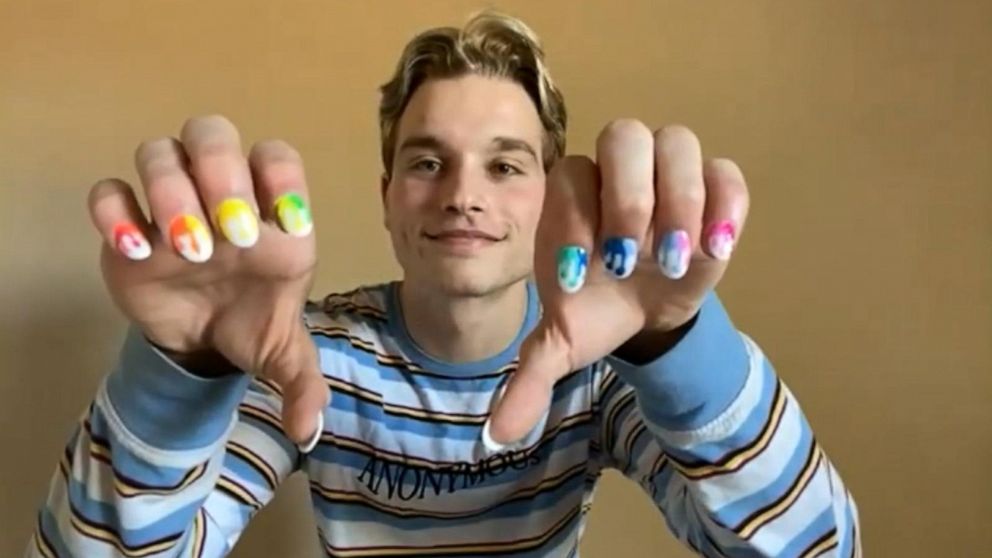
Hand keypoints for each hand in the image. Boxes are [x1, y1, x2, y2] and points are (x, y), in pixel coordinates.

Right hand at [87, 115, 326, 443]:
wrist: (202, 339)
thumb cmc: (251, 325)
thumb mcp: (283, 354)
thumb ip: (302, 384)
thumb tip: (306, 432)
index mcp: (272, 211)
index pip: (277, 157)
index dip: (283, 178)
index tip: (290, 225)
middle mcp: (221, 193)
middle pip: (213, 135)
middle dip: (223, 173)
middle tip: (235, 235)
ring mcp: (171, 203)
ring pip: (160, 153)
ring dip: (173, 191)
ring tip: (190, 249)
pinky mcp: (126, 224)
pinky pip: (108, 191)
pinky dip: (114, 212)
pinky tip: (135, 251)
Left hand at [487, 121, 749, 444]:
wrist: (646, 311)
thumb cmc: (597, 311)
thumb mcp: (564, 345)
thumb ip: (529, 378)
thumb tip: (495, 438)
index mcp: (570, 201)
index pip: (568, 178)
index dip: (573, 221)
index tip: (579, 281)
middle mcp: (615, 175)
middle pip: (623, 136)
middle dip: (628, 198)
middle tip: (629, 262)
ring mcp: (667, 175)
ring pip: (675, 142)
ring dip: (679, 199)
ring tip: (677, 262)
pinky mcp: (712, 188)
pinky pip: (725, 170)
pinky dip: (727, 202)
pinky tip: (717, 250)